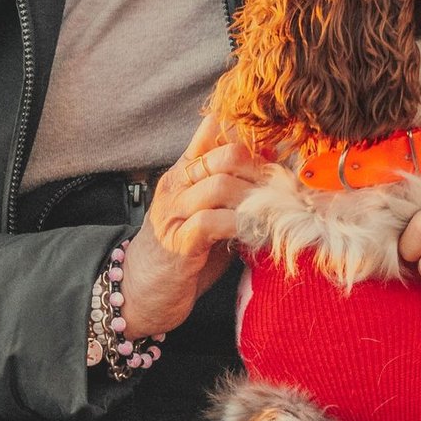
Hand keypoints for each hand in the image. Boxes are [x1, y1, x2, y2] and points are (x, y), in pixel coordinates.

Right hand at [123, 112, 272, 336]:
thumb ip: (235, 188)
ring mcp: (174, 213)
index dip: (250, 132)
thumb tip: (277, 167)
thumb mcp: (211, 210)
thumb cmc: (186, 251)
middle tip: (279, 193)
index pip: (213, 128)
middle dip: (261, 171)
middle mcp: (177, 185)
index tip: (279, 150)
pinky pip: (212, 222)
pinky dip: (240, 226)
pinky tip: (255, 235)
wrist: (141, 292)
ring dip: (255, 200)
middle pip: (226, 154)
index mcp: (186, 171)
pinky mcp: (178, 243)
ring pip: (221, 184)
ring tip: (272, 216)